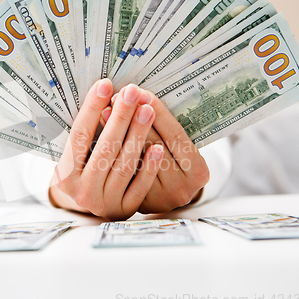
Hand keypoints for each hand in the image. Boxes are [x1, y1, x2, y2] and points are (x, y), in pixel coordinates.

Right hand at [49, 79, 164, 219]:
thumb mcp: (75, 156)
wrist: (87, 208)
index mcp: (65, 175)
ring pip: (124, 165)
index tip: (104, 84)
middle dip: (120, 117)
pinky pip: (139, 186)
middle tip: (131, 92)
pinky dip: (148, 166)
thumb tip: (105, 94)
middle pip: (104, 148)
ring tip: (147, 110)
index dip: (92, 108)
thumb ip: (87, 133)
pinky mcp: (125, 210)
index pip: (79, 135)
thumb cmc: (82, 172)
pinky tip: (158, 147)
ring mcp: (105, 203)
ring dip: (137, 135)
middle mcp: (83, 191)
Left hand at [103, 87, 209, 213]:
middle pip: (153, 146)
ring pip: (133, 160)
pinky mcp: (134, 205)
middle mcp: (180, 189)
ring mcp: (156, 200)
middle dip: (134, 118)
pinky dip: (109, 151)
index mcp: (198, 172)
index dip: (158, 112)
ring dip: (117, 131)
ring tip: (106, 110)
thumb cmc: (176, 161)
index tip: (142, 92)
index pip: (175, 136)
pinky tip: (99, 134)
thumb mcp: (180, 146)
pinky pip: (120, 174)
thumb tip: (138, 98)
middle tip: (119, 96)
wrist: (166, 195)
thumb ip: (165, 128)